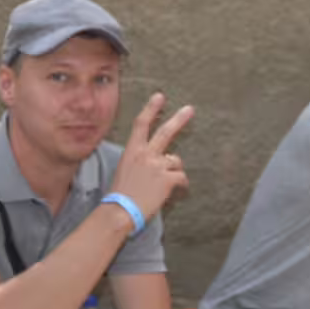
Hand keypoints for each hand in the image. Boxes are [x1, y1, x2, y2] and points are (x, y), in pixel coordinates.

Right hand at [110, 93, 194, 220]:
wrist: (120, 211)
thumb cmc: (121, 196)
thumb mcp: (125, 171)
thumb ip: (141, 162)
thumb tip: (158, 163)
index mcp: (132, 151)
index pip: (141, 124)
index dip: (151, 108)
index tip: (160, 96)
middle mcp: (145, 154)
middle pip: (165, 132)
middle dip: (179, 119)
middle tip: (190, 109)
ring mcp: (157, 165)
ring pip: (176, 162)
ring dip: (174, 172)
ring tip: (162, 186)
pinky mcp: (168, 178)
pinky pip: (182, 178)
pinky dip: (181, 185)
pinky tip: (173, 193)